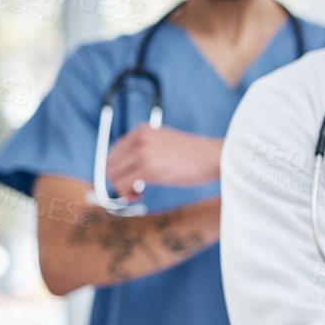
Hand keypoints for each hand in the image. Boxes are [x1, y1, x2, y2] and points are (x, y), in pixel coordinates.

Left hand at [105, 125, 222, 198]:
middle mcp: (138, 138)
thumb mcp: (165, 144)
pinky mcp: (148, 167)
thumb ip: (146, 149)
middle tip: (133, 189)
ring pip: (112, 174)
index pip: (115, 150)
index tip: (131, 179)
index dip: (119, 168)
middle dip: (118, 179)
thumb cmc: (196, 155)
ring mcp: (142, 152)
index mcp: (142, 130)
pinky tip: (140, 194)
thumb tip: (130, 169)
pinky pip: (123, 184)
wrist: (214, 157)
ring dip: (121, 188)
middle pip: (110, 163)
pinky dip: (127, 194)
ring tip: (137, 193)